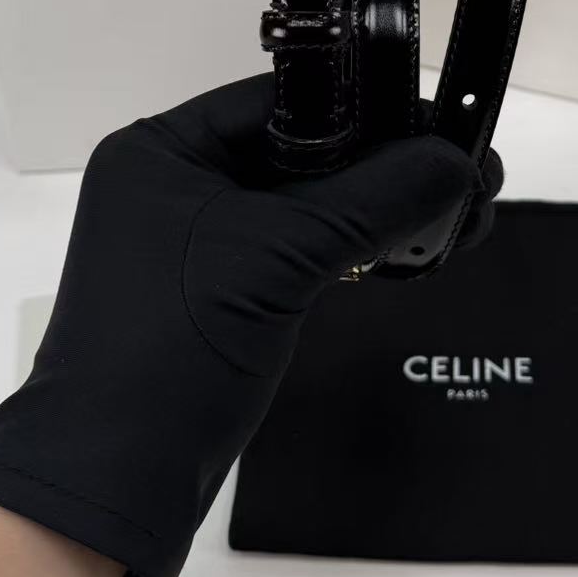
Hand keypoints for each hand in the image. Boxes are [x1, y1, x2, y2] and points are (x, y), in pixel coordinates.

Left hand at [0, 74, 498, 576]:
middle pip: (296, 150)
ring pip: (301, 204)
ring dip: (373, 209)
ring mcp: (193, 242)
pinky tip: (408, 250)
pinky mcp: (217, 294)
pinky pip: (294, 249)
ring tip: (457, 213)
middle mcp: (172, 183)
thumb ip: (373, 199)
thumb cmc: (175, 345)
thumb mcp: (281, 258)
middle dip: (380, 163)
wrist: (114, 476)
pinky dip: (349, 248)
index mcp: (160, 149)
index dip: (364, 106)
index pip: (278, 100)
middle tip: (464, 172)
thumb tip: (457, 162)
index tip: (439, 125)